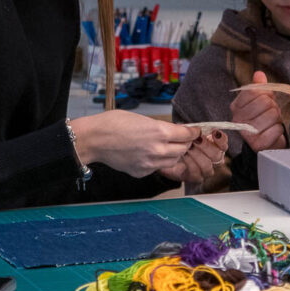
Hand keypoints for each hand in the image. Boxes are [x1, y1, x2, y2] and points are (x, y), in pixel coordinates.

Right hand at [68, 112, 196, 177]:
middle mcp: (158, 149)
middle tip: (182, 138)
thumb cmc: (114, 123)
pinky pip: (158, 167)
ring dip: (174, 153)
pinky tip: (150, 154)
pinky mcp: (142, 172)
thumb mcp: (142, 119)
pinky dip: (159, 161)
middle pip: (183, 149)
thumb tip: (173, 132)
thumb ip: (160, 127)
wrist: (95, 139)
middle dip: (185, 143)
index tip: (195, 131)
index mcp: (159, 132)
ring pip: (173, 161)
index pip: (186, 135)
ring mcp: (150, 163)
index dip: (193, 132)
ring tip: (167, 146)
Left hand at [159, 129, 228, 186]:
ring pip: (207, 165)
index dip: (221, 139)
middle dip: (206, 146)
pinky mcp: (196, 178)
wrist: (168, 155)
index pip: (224, 145)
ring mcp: (206, 170)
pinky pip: (196, 172)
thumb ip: (195, 131)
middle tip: (195, 140)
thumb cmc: (180, 142)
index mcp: (215, 147)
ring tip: (187, 148)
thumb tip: (197, 129)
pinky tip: (182, 156)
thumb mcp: (187, 133)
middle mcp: (213, 160)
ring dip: (196, 155)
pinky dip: (189, 162)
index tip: (214, 132)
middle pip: (217, 156)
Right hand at [230, 70, 286, 152]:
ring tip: (272, 123)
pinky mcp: (257, 144)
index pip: (255, 91)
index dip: (266, 94)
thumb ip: (259, 87)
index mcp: (236, 106)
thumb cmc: (263, 117)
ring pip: (272, 115)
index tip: (266, 99)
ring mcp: (246, 133)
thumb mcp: (261, 100)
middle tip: (270, 113)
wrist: (265, 142)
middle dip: (273, 106)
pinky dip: (279, 130)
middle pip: (265, 102)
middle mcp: (237, 119)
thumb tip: (259, 74)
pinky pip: (276, 130)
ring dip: (277, 119)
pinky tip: (273, 132)